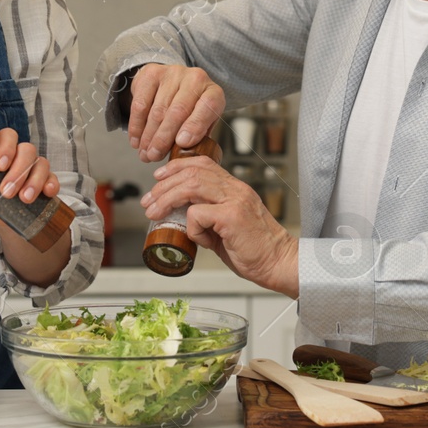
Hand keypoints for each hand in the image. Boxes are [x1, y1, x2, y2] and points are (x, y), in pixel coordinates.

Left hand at [0, 128, 61, 226]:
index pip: (6, 137)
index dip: (5, 148)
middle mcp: (18, 155)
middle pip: (26, 149)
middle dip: (18, 171)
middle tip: (7, 192)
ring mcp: (33, 167)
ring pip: (41, 163)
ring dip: (34, 180)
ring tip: (24, 199)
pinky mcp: (46, 181)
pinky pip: (53, 177)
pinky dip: (51, 184)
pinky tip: (47, 193)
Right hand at [127, 64, 225, 161]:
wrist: (175, 83)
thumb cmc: (191, 110)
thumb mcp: (202, 123)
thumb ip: (198, 137)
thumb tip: (185, 152)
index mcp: (213, 93)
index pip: (208, 107)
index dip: (195, 125)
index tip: (182, 143)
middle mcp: (195, 78)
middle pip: (178, 111)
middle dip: (163, 138)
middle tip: (154, 156)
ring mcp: (173, 73)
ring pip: (158, 110)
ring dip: (148, 136)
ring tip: (145, 153)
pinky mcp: (152, 73)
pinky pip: (141, 103)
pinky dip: (136, 125)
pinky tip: (136, 140)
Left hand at [141, 156, 297, 296]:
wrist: (278, 264)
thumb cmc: (254, 250)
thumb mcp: (226, 226)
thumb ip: (207, 216)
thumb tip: (181, 216)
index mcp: (234, 188)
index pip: (202, 163)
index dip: (176, 166)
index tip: (158, 177)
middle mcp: (235, 189)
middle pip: (192, 172)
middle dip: (164, 185)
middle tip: (149, 201)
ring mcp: (235, 201)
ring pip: (191, 185)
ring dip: (167, 198)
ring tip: (154, 212)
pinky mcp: (232, 217)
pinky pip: (198, 214)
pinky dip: (191, 227)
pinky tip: (199, 240)